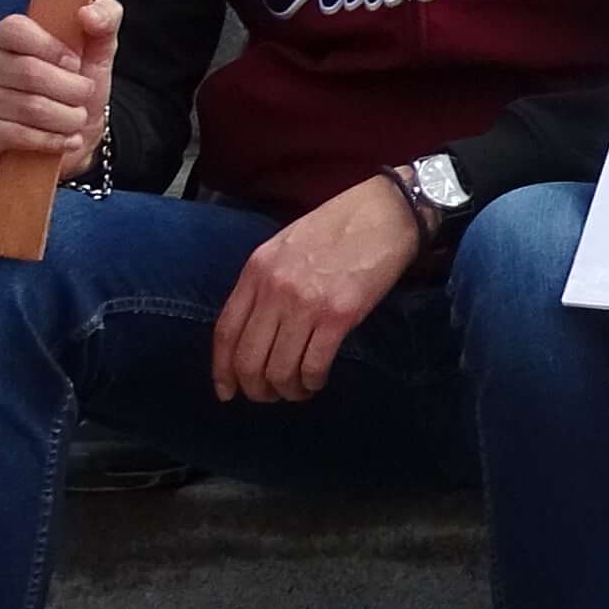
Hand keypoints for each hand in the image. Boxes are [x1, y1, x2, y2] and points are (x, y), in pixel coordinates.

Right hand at [0, 0, 116, 180]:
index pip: (16, 30)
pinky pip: (16, 135)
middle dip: (71, 90)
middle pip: (29, 72)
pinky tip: (65, 141)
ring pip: (28, 108)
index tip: (76, 64)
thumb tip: (87, 14)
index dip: (53, 48)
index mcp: (4, 35)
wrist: (69, 137)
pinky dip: (51, 140)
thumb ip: (105, 18)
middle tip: (84, 99)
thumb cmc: (76, 86)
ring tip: (76, 121)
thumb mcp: (98, 50)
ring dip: (66, 119)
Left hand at [212, 177, 421, 403]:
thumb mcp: (285, 245)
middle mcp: (275, 289)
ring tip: (297, 390)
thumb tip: (255, 326)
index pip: (225, 331)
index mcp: (257, 270)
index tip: (227, 391)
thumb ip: (265, 280)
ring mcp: (306, 303)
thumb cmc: (337, 226)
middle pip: (248, 359)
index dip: (222, 369)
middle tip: (268, 396)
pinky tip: (317, 382)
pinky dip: (311, 382)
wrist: (385, 212)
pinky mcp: (339, 315)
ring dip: (286, 390)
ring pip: (279, 369)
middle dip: (255, 389)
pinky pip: (313, 365)